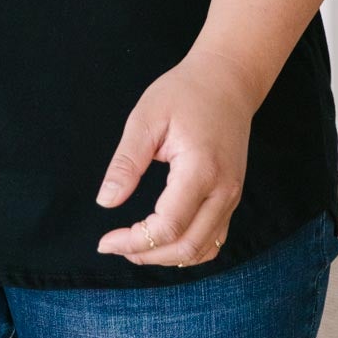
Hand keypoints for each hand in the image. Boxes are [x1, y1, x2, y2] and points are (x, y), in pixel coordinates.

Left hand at [94, 51, 257, 267]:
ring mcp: (233, 197)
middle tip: (115, 245)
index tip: (105, 240)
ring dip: (167, 257)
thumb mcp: (146, 118)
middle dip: (147, 255)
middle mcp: (224, 190)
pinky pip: (213, 239)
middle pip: (187, 247)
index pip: (168, 226)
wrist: (228, 80)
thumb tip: (106, 202)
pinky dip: (187, 249)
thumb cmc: (185, 92)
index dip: (134, 240)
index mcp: (201, 170)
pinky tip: (162, 240)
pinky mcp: (233, 197)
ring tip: (134, 246)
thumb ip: (127, 162)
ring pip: (203, 249)